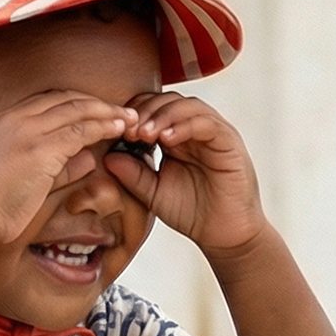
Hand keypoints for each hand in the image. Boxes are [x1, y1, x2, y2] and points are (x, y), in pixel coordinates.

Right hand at [0, 90, 132, 247]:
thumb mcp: (23, 180)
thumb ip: (56, 167)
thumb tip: (87, 159)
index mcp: (5, 121)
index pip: (50, 100)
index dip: (78, 104)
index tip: (98, 112)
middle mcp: (16, 118)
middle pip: (66, 98)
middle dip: (97, 103)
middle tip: (122, 111)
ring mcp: (27, 131)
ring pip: (77, 109)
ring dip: (106, 112)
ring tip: (128, 119)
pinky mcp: (40, 149)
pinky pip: (80, 130)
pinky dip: (102, 127)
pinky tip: (118, 129)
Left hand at [104, 93, 267, 259]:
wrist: (224, 234)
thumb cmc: (191, 213)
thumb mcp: (153, 193)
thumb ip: (132, 175)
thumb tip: (107, 156)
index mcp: (174, 137)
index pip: (152, 110)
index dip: (133, 116)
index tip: (115, 132)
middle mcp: (193, 129)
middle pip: (167, 101)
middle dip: (144, 112)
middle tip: (127, 130)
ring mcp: (212, 132)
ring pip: (186, 105)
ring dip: (162, 116)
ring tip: (143, 133)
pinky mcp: (228, 140)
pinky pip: (206, 123)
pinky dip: (184, 126)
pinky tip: (166, 140)